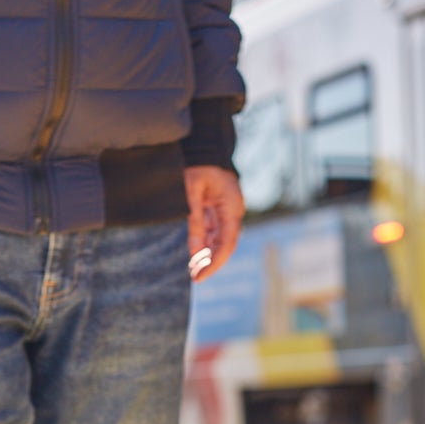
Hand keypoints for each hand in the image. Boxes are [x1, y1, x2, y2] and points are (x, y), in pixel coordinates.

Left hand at [185, 165, 243, 279]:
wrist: (204, 146)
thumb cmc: (198, 165)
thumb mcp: (191, 192)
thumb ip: (194, 221)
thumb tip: (195, 251)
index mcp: (231, 207)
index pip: (227, 243)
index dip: (214, 262)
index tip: (201, 276)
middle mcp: (233, 211)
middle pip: (225, 244)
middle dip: (210, 262)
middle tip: (195, 277)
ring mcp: (228, 210)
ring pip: (219, 239)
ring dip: (207, 254)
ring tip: (193, 268)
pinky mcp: (220, 209)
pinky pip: (214, 230)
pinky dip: (204, 242)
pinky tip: (195, 253)